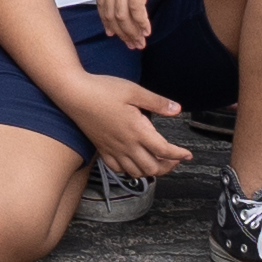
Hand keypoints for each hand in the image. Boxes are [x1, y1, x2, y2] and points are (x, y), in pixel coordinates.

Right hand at [65, 74, 190, 183]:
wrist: (74, 94)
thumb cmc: (102, 89)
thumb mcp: (134, 90)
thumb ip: (157, 102)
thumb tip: (177, 109)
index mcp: (137, 130)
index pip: (164, 150)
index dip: (179, 155)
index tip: (187, 154)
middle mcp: (126, 144)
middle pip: (152, 167)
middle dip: (168, 167)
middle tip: (175, 160)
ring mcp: (113, 149)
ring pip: (136, 172)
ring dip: (150, 171)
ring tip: (157, 163)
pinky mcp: (102, 149)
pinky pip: (118, 169)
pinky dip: (130, 171)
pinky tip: (133, 163)